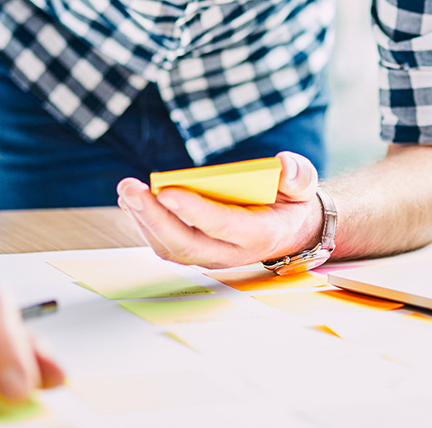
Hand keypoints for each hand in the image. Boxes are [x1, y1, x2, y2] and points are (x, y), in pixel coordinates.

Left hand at [117, 152, 323, 268]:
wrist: (289, 231)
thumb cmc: (290, 203)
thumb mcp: (304, 186)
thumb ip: (299, 176)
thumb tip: (283, 166)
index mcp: (261, 234)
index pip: (223, 226)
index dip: (195, 211)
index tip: (166, 191)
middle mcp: (232, 253)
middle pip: (187, 243)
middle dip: (155, 217)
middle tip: (131, 189)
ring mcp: (211, 257)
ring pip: (171, 248)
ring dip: (144, 222)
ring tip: (127, 192)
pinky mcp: (196, 252)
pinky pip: (166, 245)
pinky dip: (146, 224)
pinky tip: (133, 201)